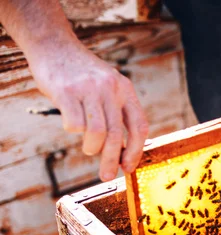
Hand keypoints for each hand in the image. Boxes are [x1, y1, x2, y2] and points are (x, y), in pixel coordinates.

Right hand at [27, 41, 148, 180]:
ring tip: (88, 148)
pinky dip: (73, 131)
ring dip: (92, 148)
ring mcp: (89, 89)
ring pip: (98, 132)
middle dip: (112, 160)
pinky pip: (75, 124)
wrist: (54, 46)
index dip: (136, 150)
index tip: (128, 167)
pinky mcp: (67, 91)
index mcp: (125, 89)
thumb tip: (121, 152)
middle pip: (117, 134)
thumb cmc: (82, 74)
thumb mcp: (108, 86)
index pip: (140, 125)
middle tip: (106, 176)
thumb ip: (116, 112)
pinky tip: (71, 124)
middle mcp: (111, 88)